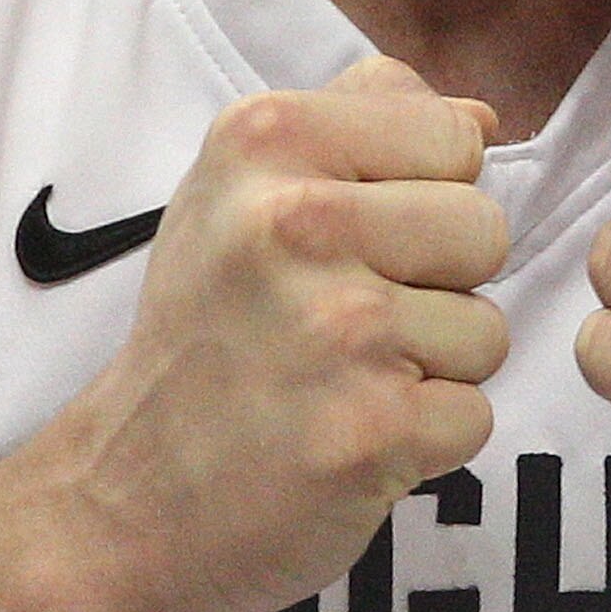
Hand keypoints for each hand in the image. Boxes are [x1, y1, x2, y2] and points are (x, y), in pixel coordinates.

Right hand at [33, 57, 508, 611]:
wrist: (122, 496)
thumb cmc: (204, 331)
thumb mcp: (239, 190)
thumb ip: (363, 124)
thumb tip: (481, 115)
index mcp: (267, 139)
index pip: (456, 136)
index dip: (422, 197)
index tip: (344, 244)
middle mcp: (297, 222)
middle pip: (485, 229)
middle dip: (436, 285)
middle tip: (339, 325)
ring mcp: (337, 329)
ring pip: (488, 329)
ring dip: (430, 370)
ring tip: (335, 382)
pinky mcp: (372, 428)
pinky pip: (475, 415)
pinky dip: (423, 441)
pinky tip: (343, 438)